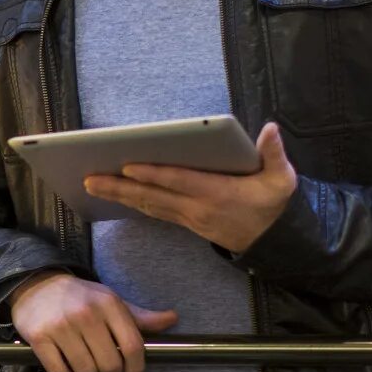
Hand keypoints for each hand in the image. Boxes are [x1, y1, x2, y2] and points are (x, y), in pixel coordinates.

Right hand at [9, 272, 176, 371]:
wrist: (37, 284)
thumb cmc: (80, 297)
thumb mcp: (111, 300)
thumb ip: (140, 316)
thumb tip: (172, 319)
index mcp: (109, 304)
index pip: (132, 345)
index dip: (137, 368)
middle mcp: (86, 314)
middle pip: (110, 362)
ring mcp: (61, 327)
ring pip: (86, 370)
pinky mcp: (39, 338)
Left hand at [84, 122, 297, 253]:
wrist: (273, 242)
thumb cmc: (274, 206)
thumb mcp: (283, 180)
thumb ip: (275, 154)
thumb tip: (270, 128)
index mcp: (218, 194)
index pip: (180, 182)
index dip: (154, 175)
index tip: (128, 167)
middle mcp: (197, 208)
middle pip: (153, 197)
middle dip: (119, 188)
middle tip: (89, 179)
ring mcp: (189, 217)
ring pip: (148, 205)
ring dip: (119, 196)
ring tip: (91, 184)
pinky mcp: (185, 221)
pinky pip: (154, 210)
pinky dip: (132, 202)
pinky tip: (114, 194)